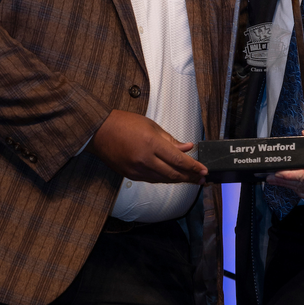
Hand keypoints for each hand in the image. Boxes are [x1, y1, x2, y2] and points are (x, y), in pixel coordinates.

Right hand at [88, 110, 207, 184]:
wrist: (99, 131)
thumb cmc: (123, 124)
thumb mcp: (151, 126)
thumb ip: (171, 140)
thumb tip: (187, 148)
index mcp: (151, 144)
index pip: (178, 160)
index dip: (193, 167)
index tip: (204, 170)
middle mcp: (145, 160)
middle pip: (173, 174)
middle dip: (190, 177)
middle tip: (202, 179)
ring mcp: (137, 170)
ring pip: (164, 180)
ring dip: (179, 180)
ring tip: (192, 180)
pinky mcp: (131, 175)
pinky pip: (152, 180)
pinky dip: (165, 179)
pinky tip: (173, 177)